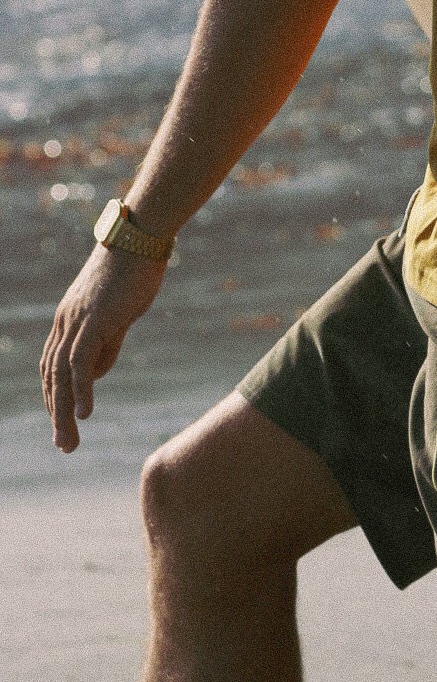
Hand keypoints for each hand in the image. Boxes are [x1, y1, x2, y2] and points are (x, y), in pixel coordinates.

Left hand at [41, 244, 166, 451]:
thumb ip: (107, 341)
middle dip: (56, 413)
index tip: (64, 422)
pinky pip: (81, 362)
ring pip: (62, 375)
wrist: (139, 236)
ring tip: (69, 441)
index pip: (52, 366)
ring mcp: (77, 320)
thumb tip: (96, 373)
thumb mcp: (119, 311)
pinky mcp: (94, 320)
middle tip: (65, 445)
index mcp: (68, 318)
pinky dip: (81, 390)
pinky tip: (84, 413)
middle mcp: (65, 321)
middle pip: (52, 376)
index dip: (55, 396)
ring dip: (63, 412)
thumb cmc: (134, 268)